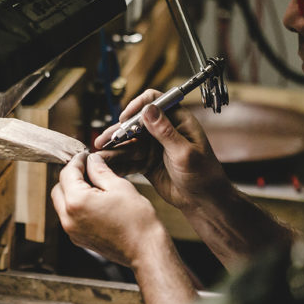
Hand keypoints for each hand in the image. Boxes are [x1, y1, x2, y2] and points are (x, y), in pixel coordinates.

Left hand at [51, 152, 164, 268]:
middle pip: (59, 188)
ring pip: (62, 203)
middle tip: (88, 169)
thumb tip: (91, 160)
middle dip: (71, 176)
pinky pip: (69, 217)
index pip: (67, 173)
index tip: (86, 155)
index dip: (77, 161)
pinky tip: (94, 201)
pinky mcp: (78, 239)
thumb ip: (100, 170)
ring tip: (93, 184)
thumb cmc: (137, 220)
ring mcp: (72, 231)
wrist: (145, 251)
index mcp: (76, 202)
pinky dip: (76, 206)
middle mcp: (68, 218)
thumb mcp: (119, 186)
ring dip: (72, 191)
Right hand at [95, 89, 230, 211]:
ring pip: (129, 143)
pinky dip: (118, 162)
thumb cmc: (204, 175)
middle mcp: (163, 131)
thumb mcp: (184, 152)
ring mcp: (154, 147)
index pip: (154, 102)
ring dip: (114, 148)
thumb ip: (165, 131)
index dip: (137, 107)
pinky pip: (129, 159)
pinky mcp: (147, 162)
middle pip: (135, 123)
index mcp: (178, 121)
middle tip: (104, 140)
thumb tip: (148, 109)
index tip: (125, 119)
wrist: (203, 201)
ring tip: (99, 155)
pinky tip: (106, 166)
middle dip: (119, 131)